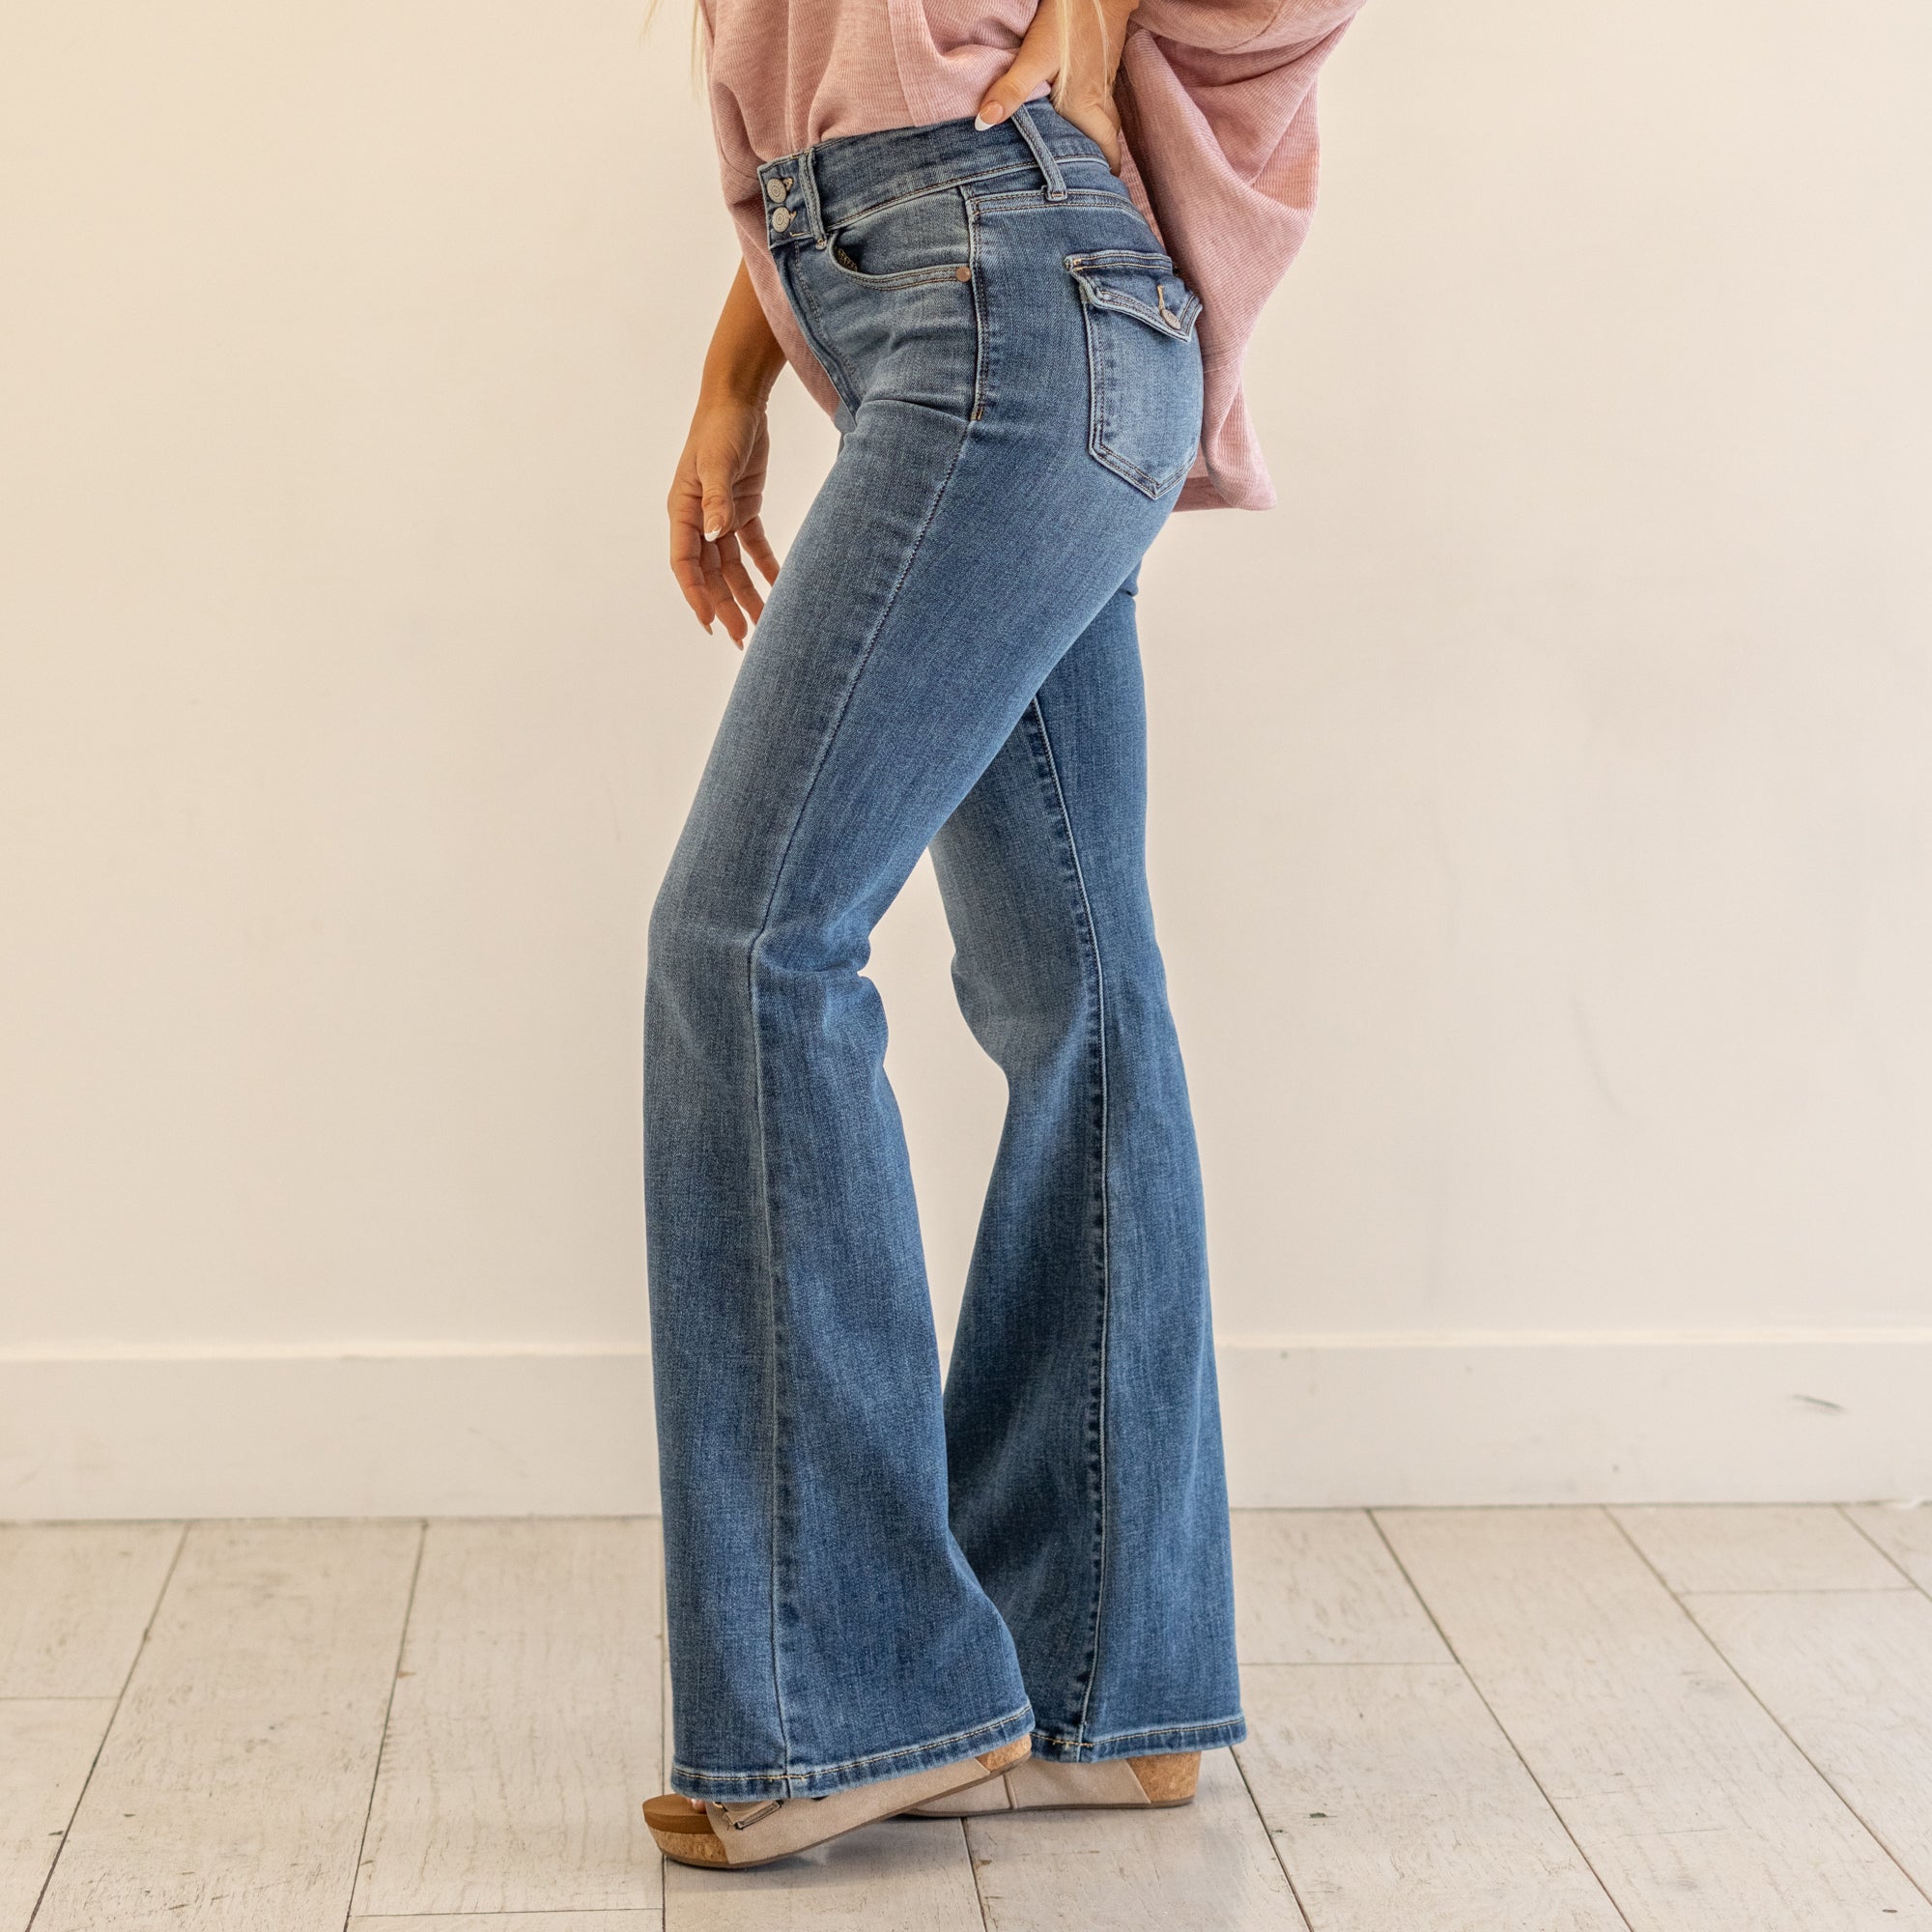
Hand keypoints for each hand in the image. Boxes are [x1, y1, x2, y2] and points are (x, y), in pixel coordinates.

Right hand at [667, 396, 781, 649]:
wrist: (738, 400)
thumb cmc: (720, 427)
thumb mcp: (717, 462)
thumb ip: (716, 499)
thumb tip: (714, 533)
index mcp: (683, 511)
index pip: (685, 563)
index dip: (696, 594)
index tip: (710, 622)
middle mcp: (699, 519)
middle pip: (711, 573)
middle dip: (725, 606)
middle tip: (742, 639)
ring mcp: (720, 515)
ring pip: (732, 566)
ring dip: (746, 594)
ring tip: (762, 625)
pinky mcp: (742, 509)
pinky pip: (753, 547)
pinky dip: (765, 568)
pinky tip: (779, 588)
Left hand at [975, 0, 1138, 172]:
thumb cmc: (1067, 21)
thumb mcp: (1034, 56)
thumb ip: (1011, 90)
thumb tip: (984, 124)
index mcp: (1086, 105)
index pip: (1106, 148)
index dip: (1105, 170)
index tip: (1099, 190)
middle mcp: (1100, 95)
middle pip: (1108, 134)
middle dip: (1102, 156)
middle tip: (1089, 172)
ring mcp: (1105, 76)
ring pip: (1107, 115)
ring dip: (1098, 132)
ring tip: (1081, 147)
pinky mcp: (1104, 59)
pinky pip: (1103, 95)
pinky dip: (1094, 109)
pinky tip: (1076, 106)